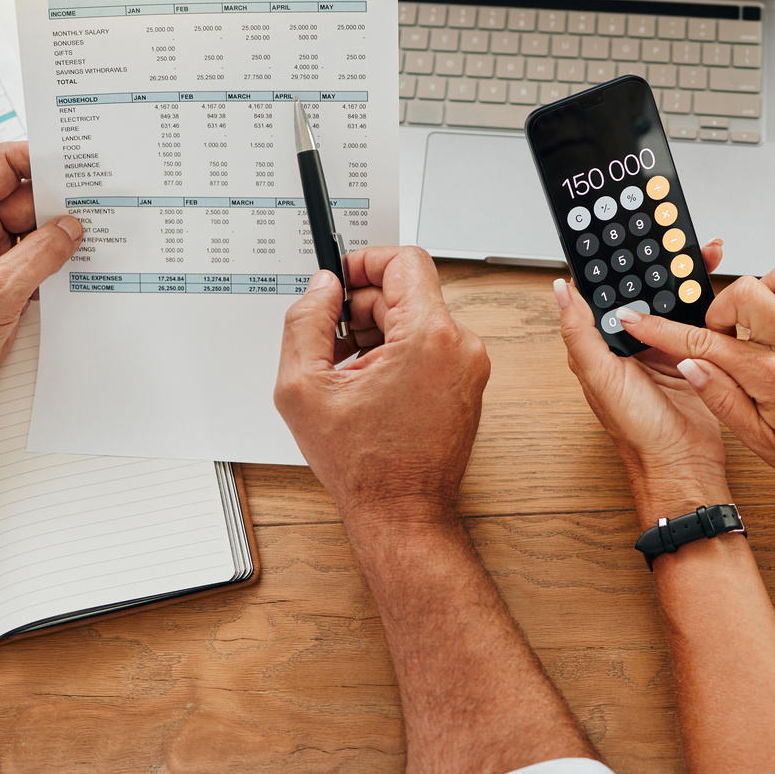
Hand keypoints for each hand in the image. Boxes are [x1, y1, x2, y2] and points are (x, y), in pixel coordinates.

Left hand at [0, 142, 82, 414]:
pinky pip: (36, 262)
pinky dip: (57, 266)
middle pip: (25, 200)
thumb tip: (71, 228)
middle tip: (100, 207)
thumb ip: (39, 254)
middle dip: (59, 206)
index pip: (1, 166)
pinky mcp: (0, 282)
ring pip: (35, 232)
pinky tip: (84, 267)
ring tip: (99, 238)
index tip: (76, 165)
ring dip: (62, 240)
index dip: (39, 161)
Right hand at [274, 247, 489, 527]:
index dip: (364, 262)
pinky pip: (429, 347)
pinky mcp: (468, 384)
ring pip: (417, 321)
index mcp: (429, 336)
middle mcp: (461, 346)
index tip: (340, 280)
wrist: (401, 512)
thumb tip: (322, 288)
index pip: (404, 261)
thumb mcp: (304, 386)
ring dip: (377, 335)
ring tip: (347, 374)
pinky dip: (397, 356)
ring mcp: (470, 367)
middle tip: (331, 341)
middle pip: (407, 292)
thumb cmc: (366, 466)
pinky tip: (368, 388)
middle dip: (363, 310)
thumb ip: (306, 322)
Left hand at [553, 241, 728, 521]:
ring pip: (673, 299)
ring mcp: (663, 348)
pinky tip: (715, 284)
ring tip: (702, 251)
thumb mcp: (601, 376)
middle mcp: (630, 343)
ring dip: (686, 276)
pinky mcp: (692, 355)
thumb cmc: (637, 431)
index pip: (605, 291)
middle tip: (674, 235)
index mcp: (602, 344)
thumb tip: (559, 290)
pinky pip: (699, 319)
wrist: (683, 463)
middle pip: (643, 289)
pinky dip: (708, 301)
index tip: (625, 232)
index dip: (614, 262)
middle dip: (658, 261)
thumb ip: (580, 332)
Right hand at [616, 262, 774, 492]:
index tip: (636, 319)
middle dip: (721, 307)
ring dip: (757, 291)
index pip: (704, 342)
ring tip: (755, 321)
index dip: (661, 330)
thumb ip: (720, 398)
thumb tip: (688, 365)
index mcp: (769, 376)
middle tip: (724, 333)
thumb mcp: (757, 440)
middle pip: (742, 292)